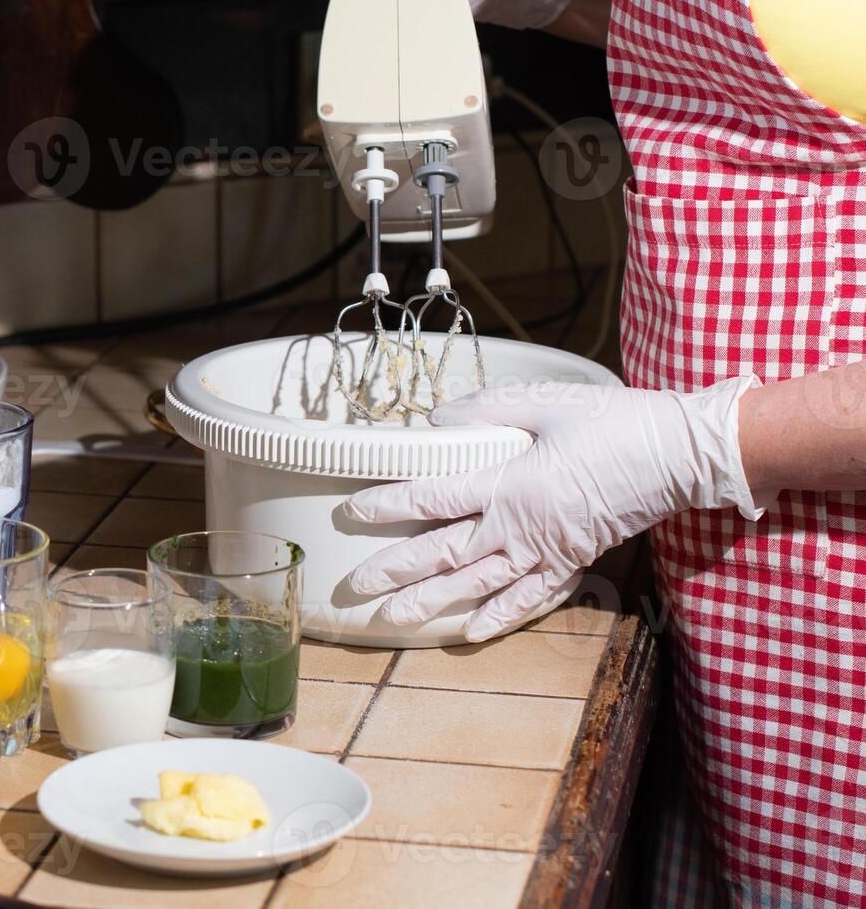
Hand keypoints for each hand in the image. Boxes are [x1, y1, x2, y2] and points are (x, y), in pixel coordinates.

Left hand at [341, 378, 763, 641]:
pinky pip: (531, 597)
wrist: (682, 454)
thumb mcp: (546, 402)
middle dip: (396, 571)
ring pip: (479, 584)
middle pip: (444, 553)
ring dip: (434, 603)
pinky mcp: (574, 560)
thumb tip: (438, 419)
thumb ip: (487, 411)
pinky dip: (500, 617)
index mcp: (508, 482)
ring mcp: (547, 549)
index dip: (388, 505)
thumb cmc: (615, 422)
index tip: (353, 511)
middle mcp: (520, 525)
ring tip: (395, 618)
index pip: (431, 497)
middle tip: (356, 587)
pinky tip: (472, 633)